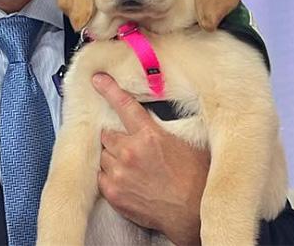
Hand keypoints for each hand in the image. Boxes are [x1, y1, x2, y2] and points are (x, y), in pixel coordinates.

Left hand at [91, 72, 209, 245]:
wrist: (192, 213)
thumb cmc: (195, 180)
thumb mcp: (186, 144)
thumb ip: (163, 129)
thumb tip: (155, 118)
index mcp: (149, 136)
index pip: (124, 105)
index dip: (109, 90)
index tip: (98, 80)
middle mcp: (130, 152)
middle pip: (107, 134)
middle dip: (116, 137)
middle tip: (131, 146)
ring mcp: (119, 173)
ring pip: (102, 155)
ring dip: (112, 157)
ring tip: (132, 166)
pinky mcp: (113, 192)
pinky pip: (100, 176)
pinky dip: (109, 175)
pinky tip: (127, 179)